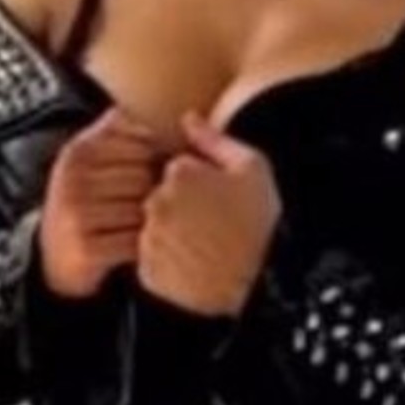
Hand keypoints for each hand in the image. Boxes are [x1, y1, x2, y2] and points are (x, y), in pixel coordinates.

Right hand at [39, 108, 160, 298]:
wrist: (54, 257)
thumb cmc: (87, 203)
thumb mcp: (94, 159)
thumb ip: (125, 130)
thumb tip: (180, 114)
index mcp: (81, 149)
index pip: (143, 143)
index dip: (156, 161)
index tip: (149, 176)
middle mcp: (74, 176)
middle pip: (145, 176)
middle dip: (153, 194)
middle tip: (143, 208)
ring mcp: (77, 211)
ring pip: (143, 208)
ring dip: (150, 222)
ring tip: (138, 227)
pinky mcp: (85, 247)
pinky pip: (135, 242)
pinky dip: (143, 248)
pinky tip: (135, 248)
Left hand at [137, 111, 282, 315]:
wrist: (258, 286)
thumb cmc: (258, 226)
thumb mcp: (252, 170)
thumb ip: (215, 140)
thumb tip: (189, 118)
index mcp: (179, 173)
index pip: (174, 168)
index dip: (196, 181)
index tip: (213, 198)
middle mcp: (157, 203)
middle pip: (159, 196)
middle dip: (180, 206)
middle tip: (210, 225)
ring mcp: (149, 237)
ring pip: (151, 226)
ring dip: (170, 233)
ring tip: (202, 246)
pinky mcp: (146, 268)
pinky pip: (148, 257)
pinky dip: (164, 260)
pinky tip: (191, 264)